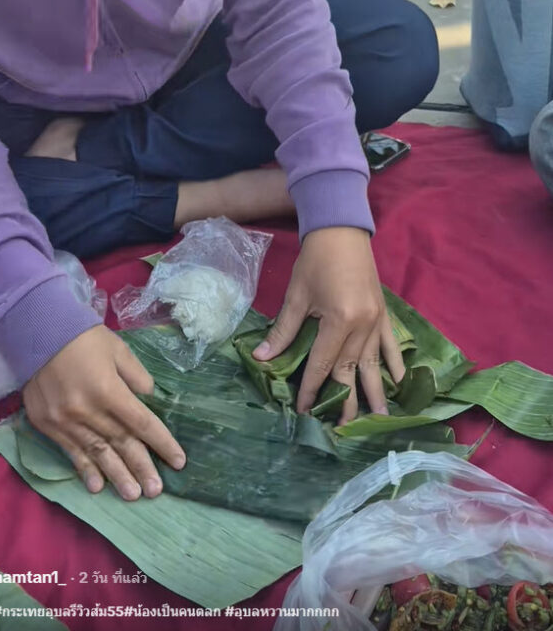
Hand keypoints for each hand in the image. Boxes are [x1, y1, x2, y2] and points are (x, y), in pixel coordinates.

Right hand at [23, 325, 185, 500]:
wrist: (39, 334)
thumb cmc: (85, 339)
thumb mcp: (119, 350)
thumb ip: (137, 378)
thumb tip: (149, 401)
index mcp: (109, 390)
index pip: (141, 423)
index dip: (161, 443)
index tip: (178, 461)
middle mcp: (87, 410)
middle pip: (121, 443)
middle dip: (141, 467)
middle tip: (156, 491)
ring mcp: (65, 421)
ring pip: (97, 453)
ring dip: (116, 476)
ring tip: (133, 495)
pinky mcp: (48, 425)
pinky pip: (70, 452)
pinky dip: (85, 470)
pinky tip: (97, 487)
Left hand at [252, 227, 404, 423]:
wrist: (341, 231)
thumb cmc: (315, 261)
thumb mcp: (296, 296)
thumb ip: (283, 330)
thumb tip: (262, 359)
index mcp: (339, 321)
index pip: (324, 365)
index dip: (312, 390)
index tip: (303, 411)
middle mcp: (363, 325)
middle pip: (352, 371)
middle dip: (346, 401)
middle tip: (342, 428)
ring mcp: (377, 320)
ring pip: (375, 363)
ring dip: (376, 391)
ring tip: (379, 417)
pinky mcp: (383, 313)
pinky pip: (391, 344)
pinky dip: (394, 363)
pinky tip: (398, 382)